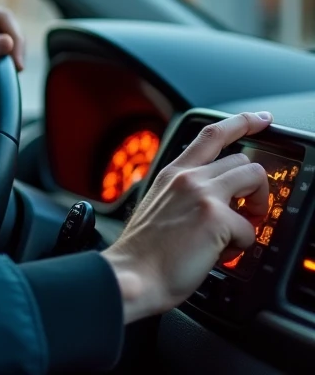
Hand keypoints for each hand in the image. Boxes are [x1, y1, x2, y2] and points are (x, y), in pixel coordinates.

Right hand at [100, 111, 272, 323]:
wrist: (132, 276)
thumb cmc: (144, 252)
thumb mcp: (159, 208)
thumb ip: (185, 195)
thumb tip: (219, 204)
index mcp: (172, 174)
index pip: (211, 134)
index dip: (242, 122)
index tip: (261, 119)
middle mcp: (187, 177)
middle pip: (244, 161)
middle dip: (255, 188)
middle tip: (247, 213)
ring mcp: (202, 194)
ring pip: (255, 180)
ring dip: (256, 209)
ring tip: (239, 231)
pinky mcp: (216, 218)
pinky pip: (251, 228)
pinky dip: (242, 246)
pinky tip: (220, 254)